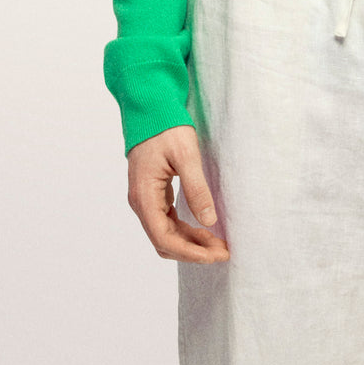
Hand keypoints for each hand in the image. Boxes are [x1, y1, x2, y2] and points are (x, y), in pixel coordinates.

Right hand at [127, 123, 230, 263]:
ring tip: (218, 245)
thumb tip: (209, 221)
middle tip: (222, 252)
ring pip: (166, 234)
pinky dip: (185, 231)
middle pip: (164, 241)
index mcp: (144, 196)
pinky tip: (205, 230)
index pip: (164, 238)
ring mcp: (145, 199)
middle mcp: (141, 202)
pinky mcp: (153, 194)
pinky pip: (167, 222)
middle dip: (194, 251)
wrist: (150, 109)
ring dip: (191, 243)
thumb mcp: (186, 156)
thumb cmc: (166, 128)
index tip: (214, 255)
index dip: (190, 252)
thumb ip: (196, 188)